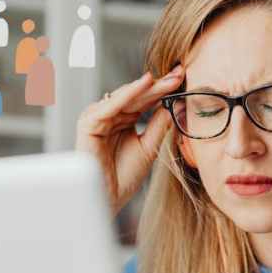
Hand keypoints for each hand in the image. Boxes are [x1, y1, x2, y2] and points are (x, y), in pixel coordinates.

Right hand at [75, 64, 184, 214]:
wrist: (109, 199)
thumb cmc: (124, 177)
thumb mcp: (149, 147)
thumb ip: (158, 125)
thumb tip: (174, 103)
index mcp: (123, 120)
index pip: (144, 100)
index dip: (163, 89)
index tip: (182, 78)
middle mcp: (110, 116)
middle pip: (136, 96)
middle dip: (158, 85)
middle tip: (179, 73)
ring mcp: (98, 118)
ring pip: (124, 97)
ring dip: (146, 87)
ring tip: (167, 80)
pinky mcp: (88, 123)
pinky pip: (110, 105)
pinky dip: (127, 94)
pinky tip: (144, 84)